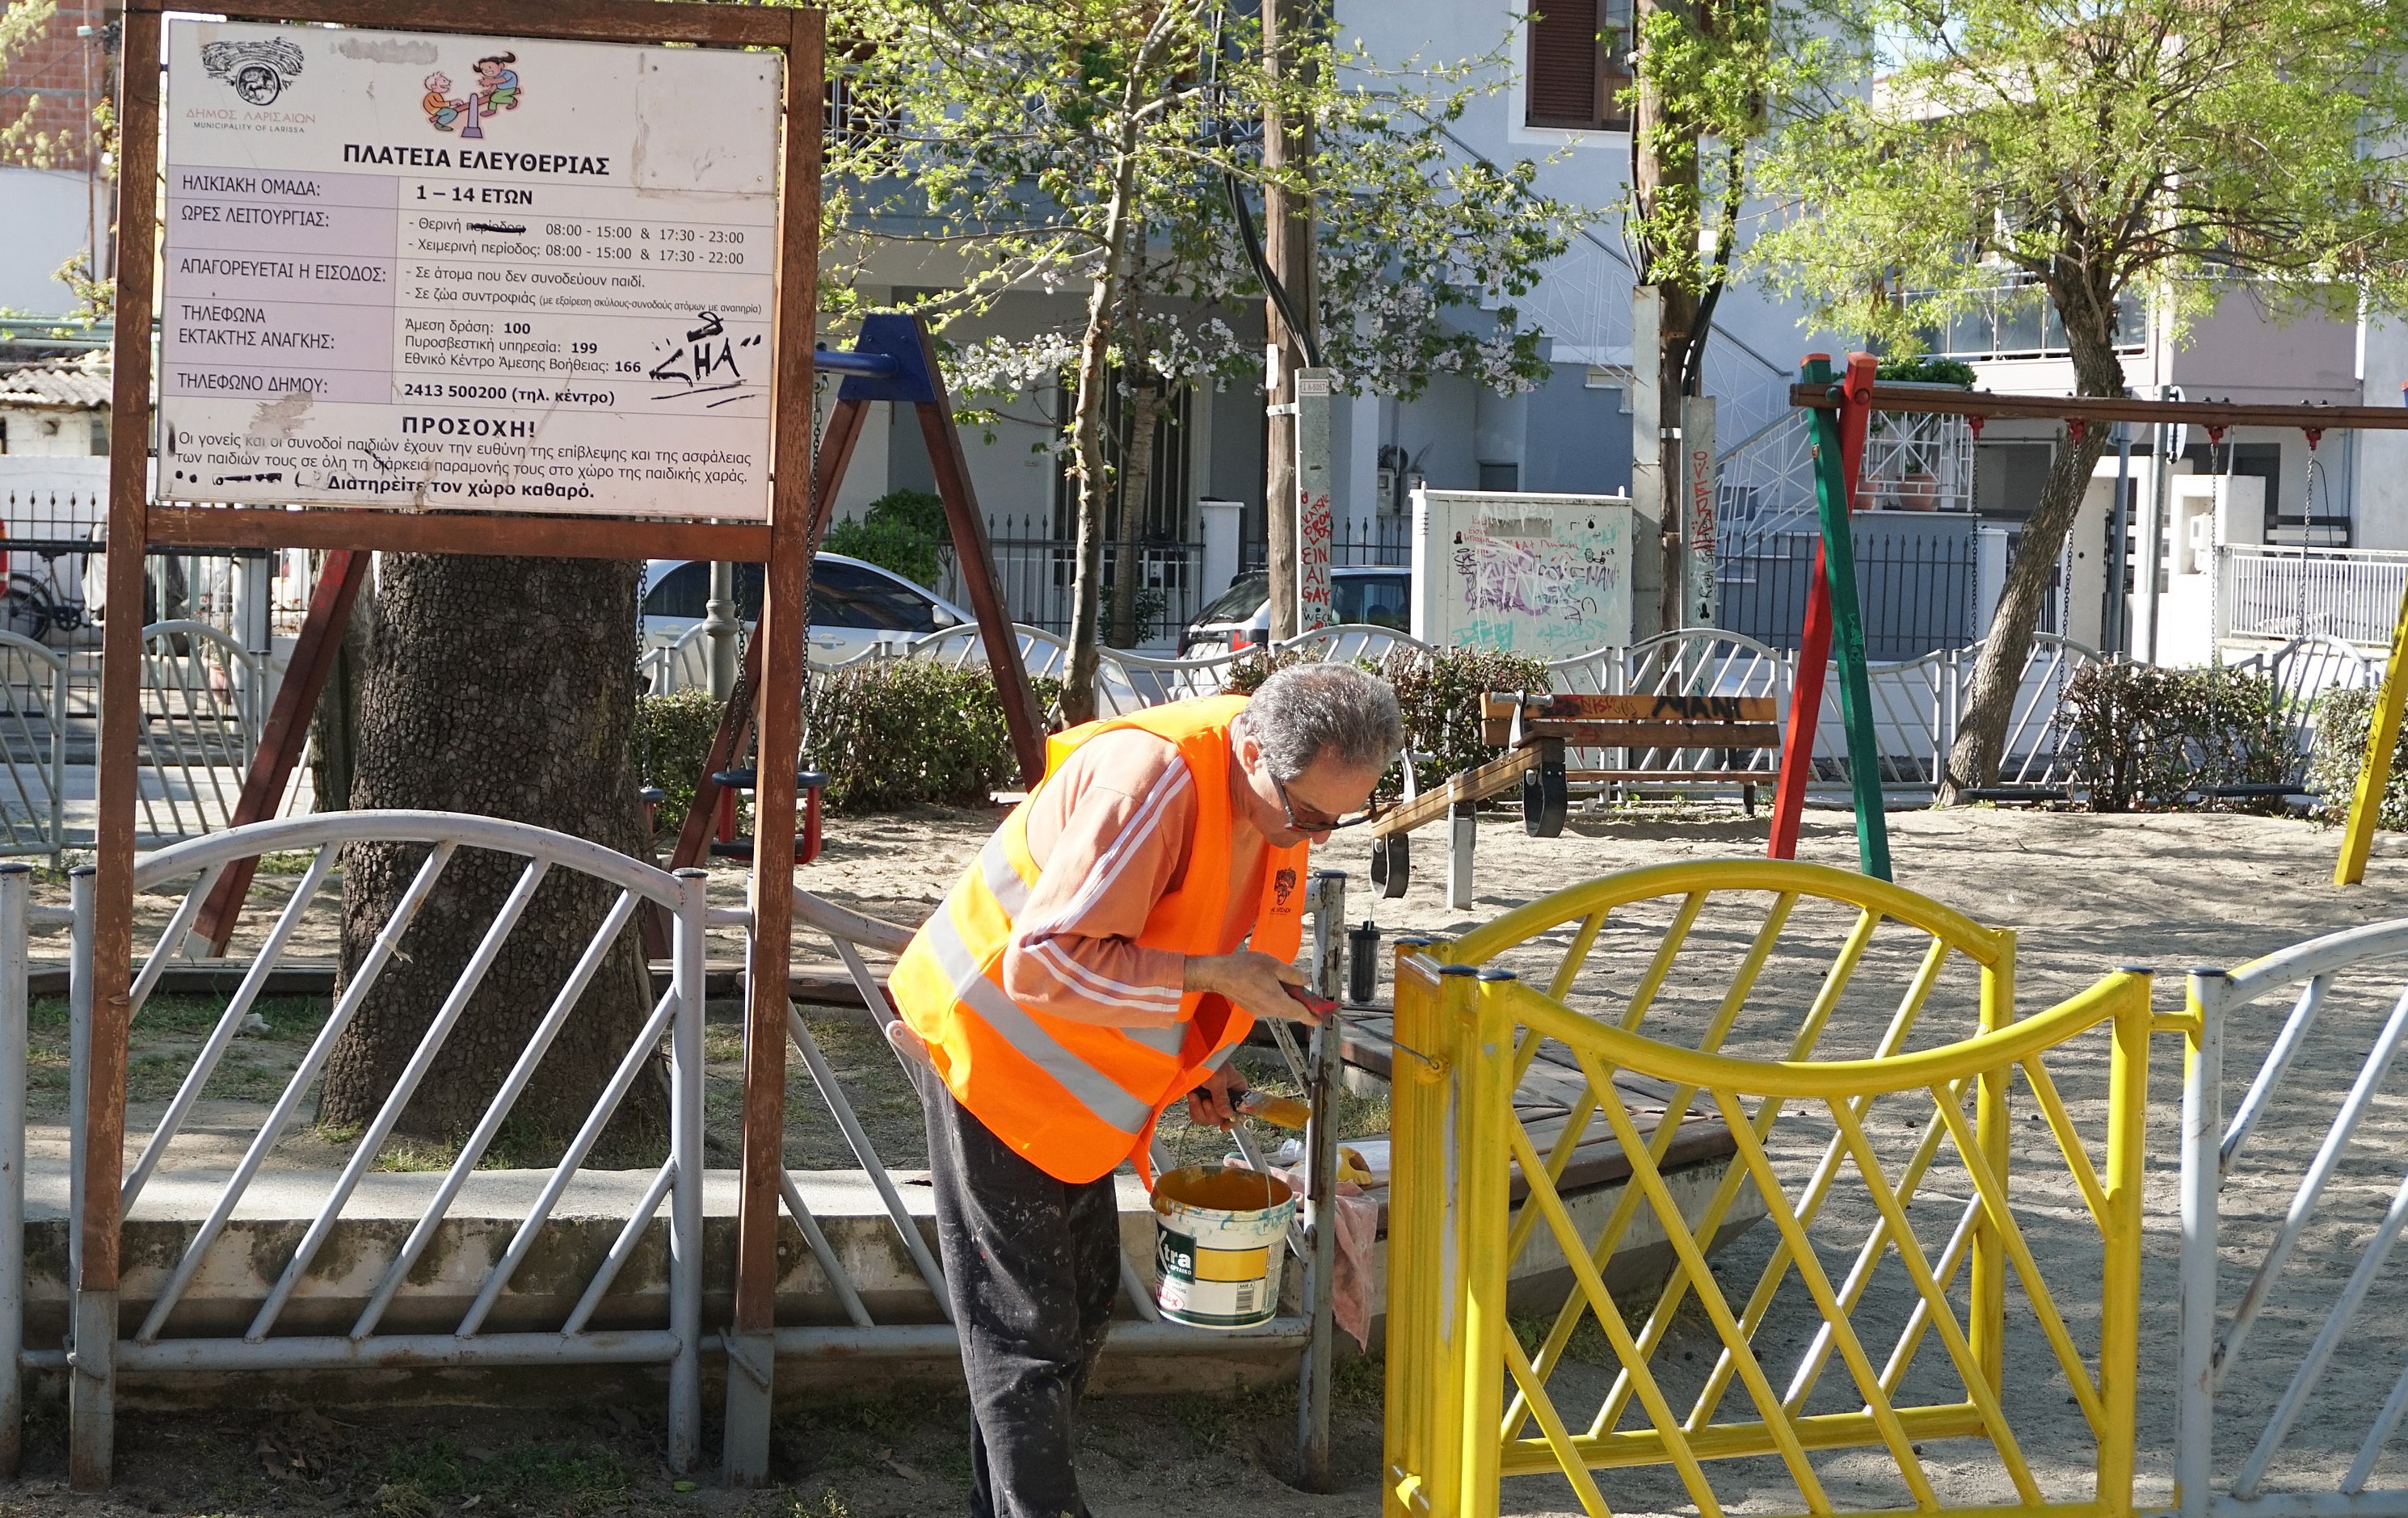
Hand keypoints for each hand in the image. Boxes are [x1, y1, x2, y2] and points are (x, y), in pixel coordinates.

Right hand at [1184, 950, 1319, 1025]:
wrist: (1219, 975)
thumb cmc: (1245, 967)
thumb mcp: (1274, 965)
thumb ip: (1293, 975)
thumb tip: (1306, 981)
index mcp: (1278, 1002)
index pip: (1302, 1014)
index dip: (1314, 1016)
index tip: (1322, 1018)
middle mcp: (1270, 1011)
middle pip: (1292, 1011)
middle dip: (1301, 1002)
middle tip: (1305, 990)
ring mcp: (1260, 1012)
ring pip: (1280, 1007)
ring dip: (1286, 997)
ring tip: (1283, 980)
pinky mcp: (1252, 1008)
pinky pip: (1270, 1005)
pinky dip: (1275, 997)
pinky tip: (1269, 983)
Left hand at [1186, 1064, 1247, 1130]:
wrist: (1190, 1056)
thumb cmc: (1208, 1060)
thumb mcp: (1218, 1078)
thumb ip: (1222, 1098)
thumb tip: (1228, 1115)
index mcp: (1237, 1089)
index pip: (1240, 1111)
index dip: (1233, 1120)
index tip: (1225, 1126)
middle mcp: (1227, 1097)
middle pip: (1222, 1118)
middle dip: (1211, 1112)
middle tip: (1206, 1101)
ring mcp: (1213, 1100)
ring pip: (1209, 1119)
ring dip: (1200, 1110)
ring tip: (1197, 1097)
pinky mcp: (1201, 1102)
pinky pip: (1199, 1116)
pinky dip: (1194, 1108)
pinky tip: (1193, 1097)